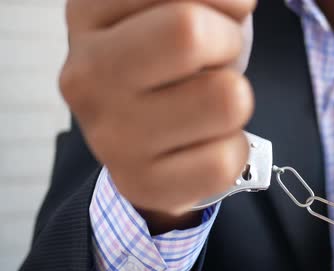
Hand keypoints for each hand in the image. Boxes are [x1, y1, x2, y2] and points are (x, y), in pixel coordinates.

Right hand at [59, 0, 255, 225]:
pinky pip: (227, 159)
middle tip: (217, 57)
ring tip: (208, 102)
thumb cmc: (167, 63)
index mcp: (90, 13)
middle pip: (190, 33)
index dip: (226, 1)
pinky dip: (234, 147)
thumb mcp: (170, 8)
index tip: (222, 14)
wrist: (143, 141)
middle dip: (228, 41)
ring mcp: (110, 135)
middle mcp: (87, 74)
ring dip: (237, 98)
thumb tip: (239, 0)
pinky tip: (205, 142)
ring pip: (227, 99)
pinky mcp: (142, 183)